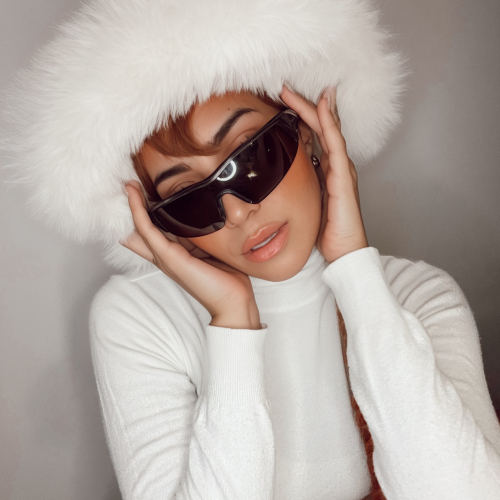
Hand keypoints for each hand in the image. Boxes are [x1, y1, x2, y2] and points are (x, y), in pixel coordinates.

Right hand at [122, 181, 260, 329]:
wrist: (233, 301)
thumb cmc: (227, 278)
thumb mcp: (211, 249)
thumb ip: (201, 236)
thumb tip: (204, 216)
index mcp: (175, 255)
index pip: (151, 233)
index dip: (144, 215)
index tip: (143, 192)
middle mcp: (165, 256)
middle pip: (139, 231)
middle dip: (133, 209)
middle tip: (128, 184)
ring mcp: (164, 257)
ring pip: (140, 227)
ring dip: (133, 204)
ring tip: (129, 184)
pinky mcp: (168, 257)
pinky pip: (147, 229)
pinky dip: (138, 211)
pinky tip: (134, 194)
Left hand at [280, 85, 368, 262]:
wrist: (343, 252)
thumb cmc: (325, 231)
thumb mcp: (305, 202)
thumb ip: (296, 186)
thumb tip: (274, 177)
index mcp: (326, 169)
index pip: (313, 135)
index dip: (300, 117)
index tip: (281, 101)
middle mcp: (336, 164)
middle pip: (321, 126)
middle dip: (303, 105)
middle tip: (284, 87)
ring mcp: (342, 169)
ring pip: (328, 129)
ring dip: (313, 107)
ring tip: (296, 91)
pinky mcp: (343, 177)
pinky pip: (335, 144)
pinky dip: (329, 124)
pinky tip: (322, 107)